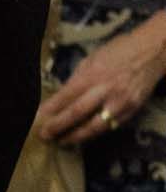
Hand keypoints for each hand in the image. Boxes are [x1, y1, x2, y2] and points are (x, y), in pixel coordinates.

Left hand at [35, 13, 165, 146]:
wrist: (153, 51)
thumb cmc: (121, 50)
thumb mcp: (94, 57)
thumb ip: (79, 77)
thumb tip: (63, 95)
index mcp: (94, 73)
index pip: (66, 96)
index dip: (51, 109)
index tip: (37, 118)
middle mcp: (106, 89)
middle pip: (77, 113)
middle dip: (58, 126)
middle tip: (44, 135)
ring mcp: (120, 102)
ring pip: (93, 127)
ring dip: (75, 136)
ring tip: (62, 141)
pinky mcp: (131, 111)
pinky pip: (109, 126)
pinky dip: (94, 133)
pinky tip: (84, 136)